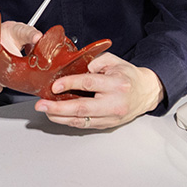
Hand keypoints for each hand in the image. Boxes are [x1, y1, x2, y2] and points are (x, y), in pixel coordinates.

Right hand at [0, 21, 40, 92]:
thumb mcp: (11, 38)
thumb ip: (27, 47)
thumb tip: (44, 62)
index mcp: (9, 30)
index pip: (22, 31)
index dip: (31, 35)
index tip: (38, 38)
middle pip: (14, 59)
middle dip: (21, 70)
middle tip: (21, 71)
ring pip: (3, 74)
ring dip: (5, 78)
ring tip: (1, 69)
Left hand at [34, 52, 164, 129]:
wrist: (145, 93)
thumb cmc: (129, 76)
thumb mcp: (115, 61)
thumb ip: (97, 60)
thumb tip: (79, 67)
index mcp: (117, 84)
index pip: (89, 83)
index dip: (69, 84)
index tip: (54, 85)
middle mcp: (113, 103)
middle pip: (82, 108)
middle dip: (58, 108)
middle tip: (42, 105)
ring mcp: (110, 117)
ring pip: (81, 120)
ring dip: (60, 117)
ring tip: (46, 111)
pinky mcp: (106, 125)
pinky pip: (85, 125)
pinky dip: (69, 121)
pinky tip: (59, 116)